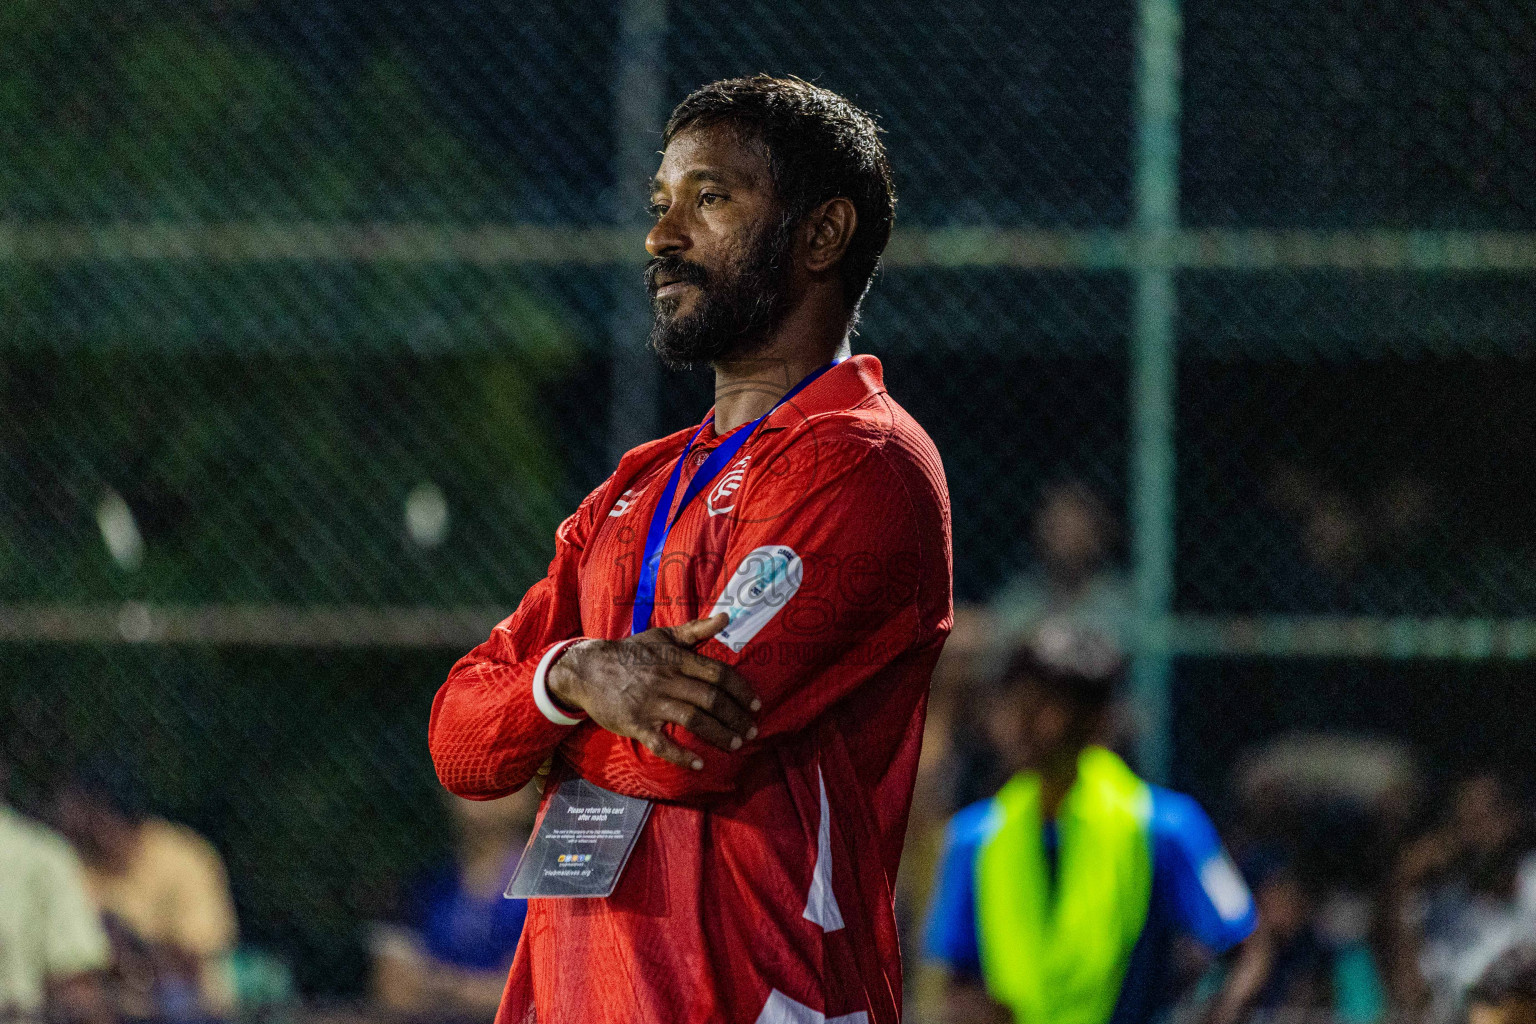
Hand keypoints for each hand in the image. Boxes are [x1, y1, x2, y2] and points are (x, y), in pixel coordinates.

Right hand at [547, 613, 759, 770]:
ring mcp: (651, 702)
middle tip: (751, 731)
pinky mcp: (635, 723)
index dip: (741, 691)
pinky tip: (699, 764)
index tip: (756, 706)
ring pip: (693, 720)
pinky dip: (682, 755)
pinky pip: (662, 742)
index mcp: (677, 659)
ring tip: (735, 745)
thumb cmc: (631, 653)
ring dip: (718, 735)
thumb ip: (696, 630)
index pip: (718, 674)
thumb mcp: (663, 636)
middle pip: (711, 699)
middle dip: (736, 717)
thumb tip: (727, 617)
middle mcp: (667, 679)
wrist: (587, 669)